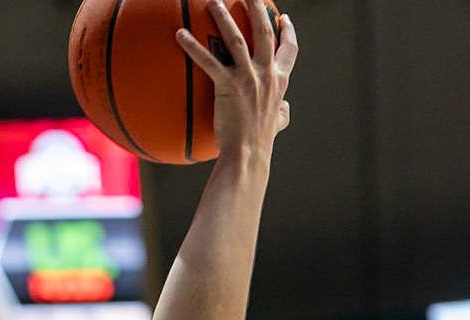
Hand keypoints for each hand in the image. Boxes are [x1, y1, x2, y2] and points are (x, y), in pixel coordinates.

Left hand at [177, 0, 297, 157]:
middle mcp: (266, 74)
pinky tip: (179, 34)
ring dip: (224, 17)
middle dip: (256, 8)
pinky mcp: (228, 86)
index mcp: (279, 81)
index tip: (283, 19)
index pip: (289, 50)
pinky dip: (193, 46)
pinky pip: (208, 61)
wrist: (248, 155)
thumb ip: (282, 112)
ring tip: (213, 1)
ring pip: (236, 39)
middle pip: (264, 32)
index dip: (288, 32)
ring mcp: (248, 78)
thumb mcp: (277, 124)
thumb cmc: (260, 142)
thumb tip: (284, 109)